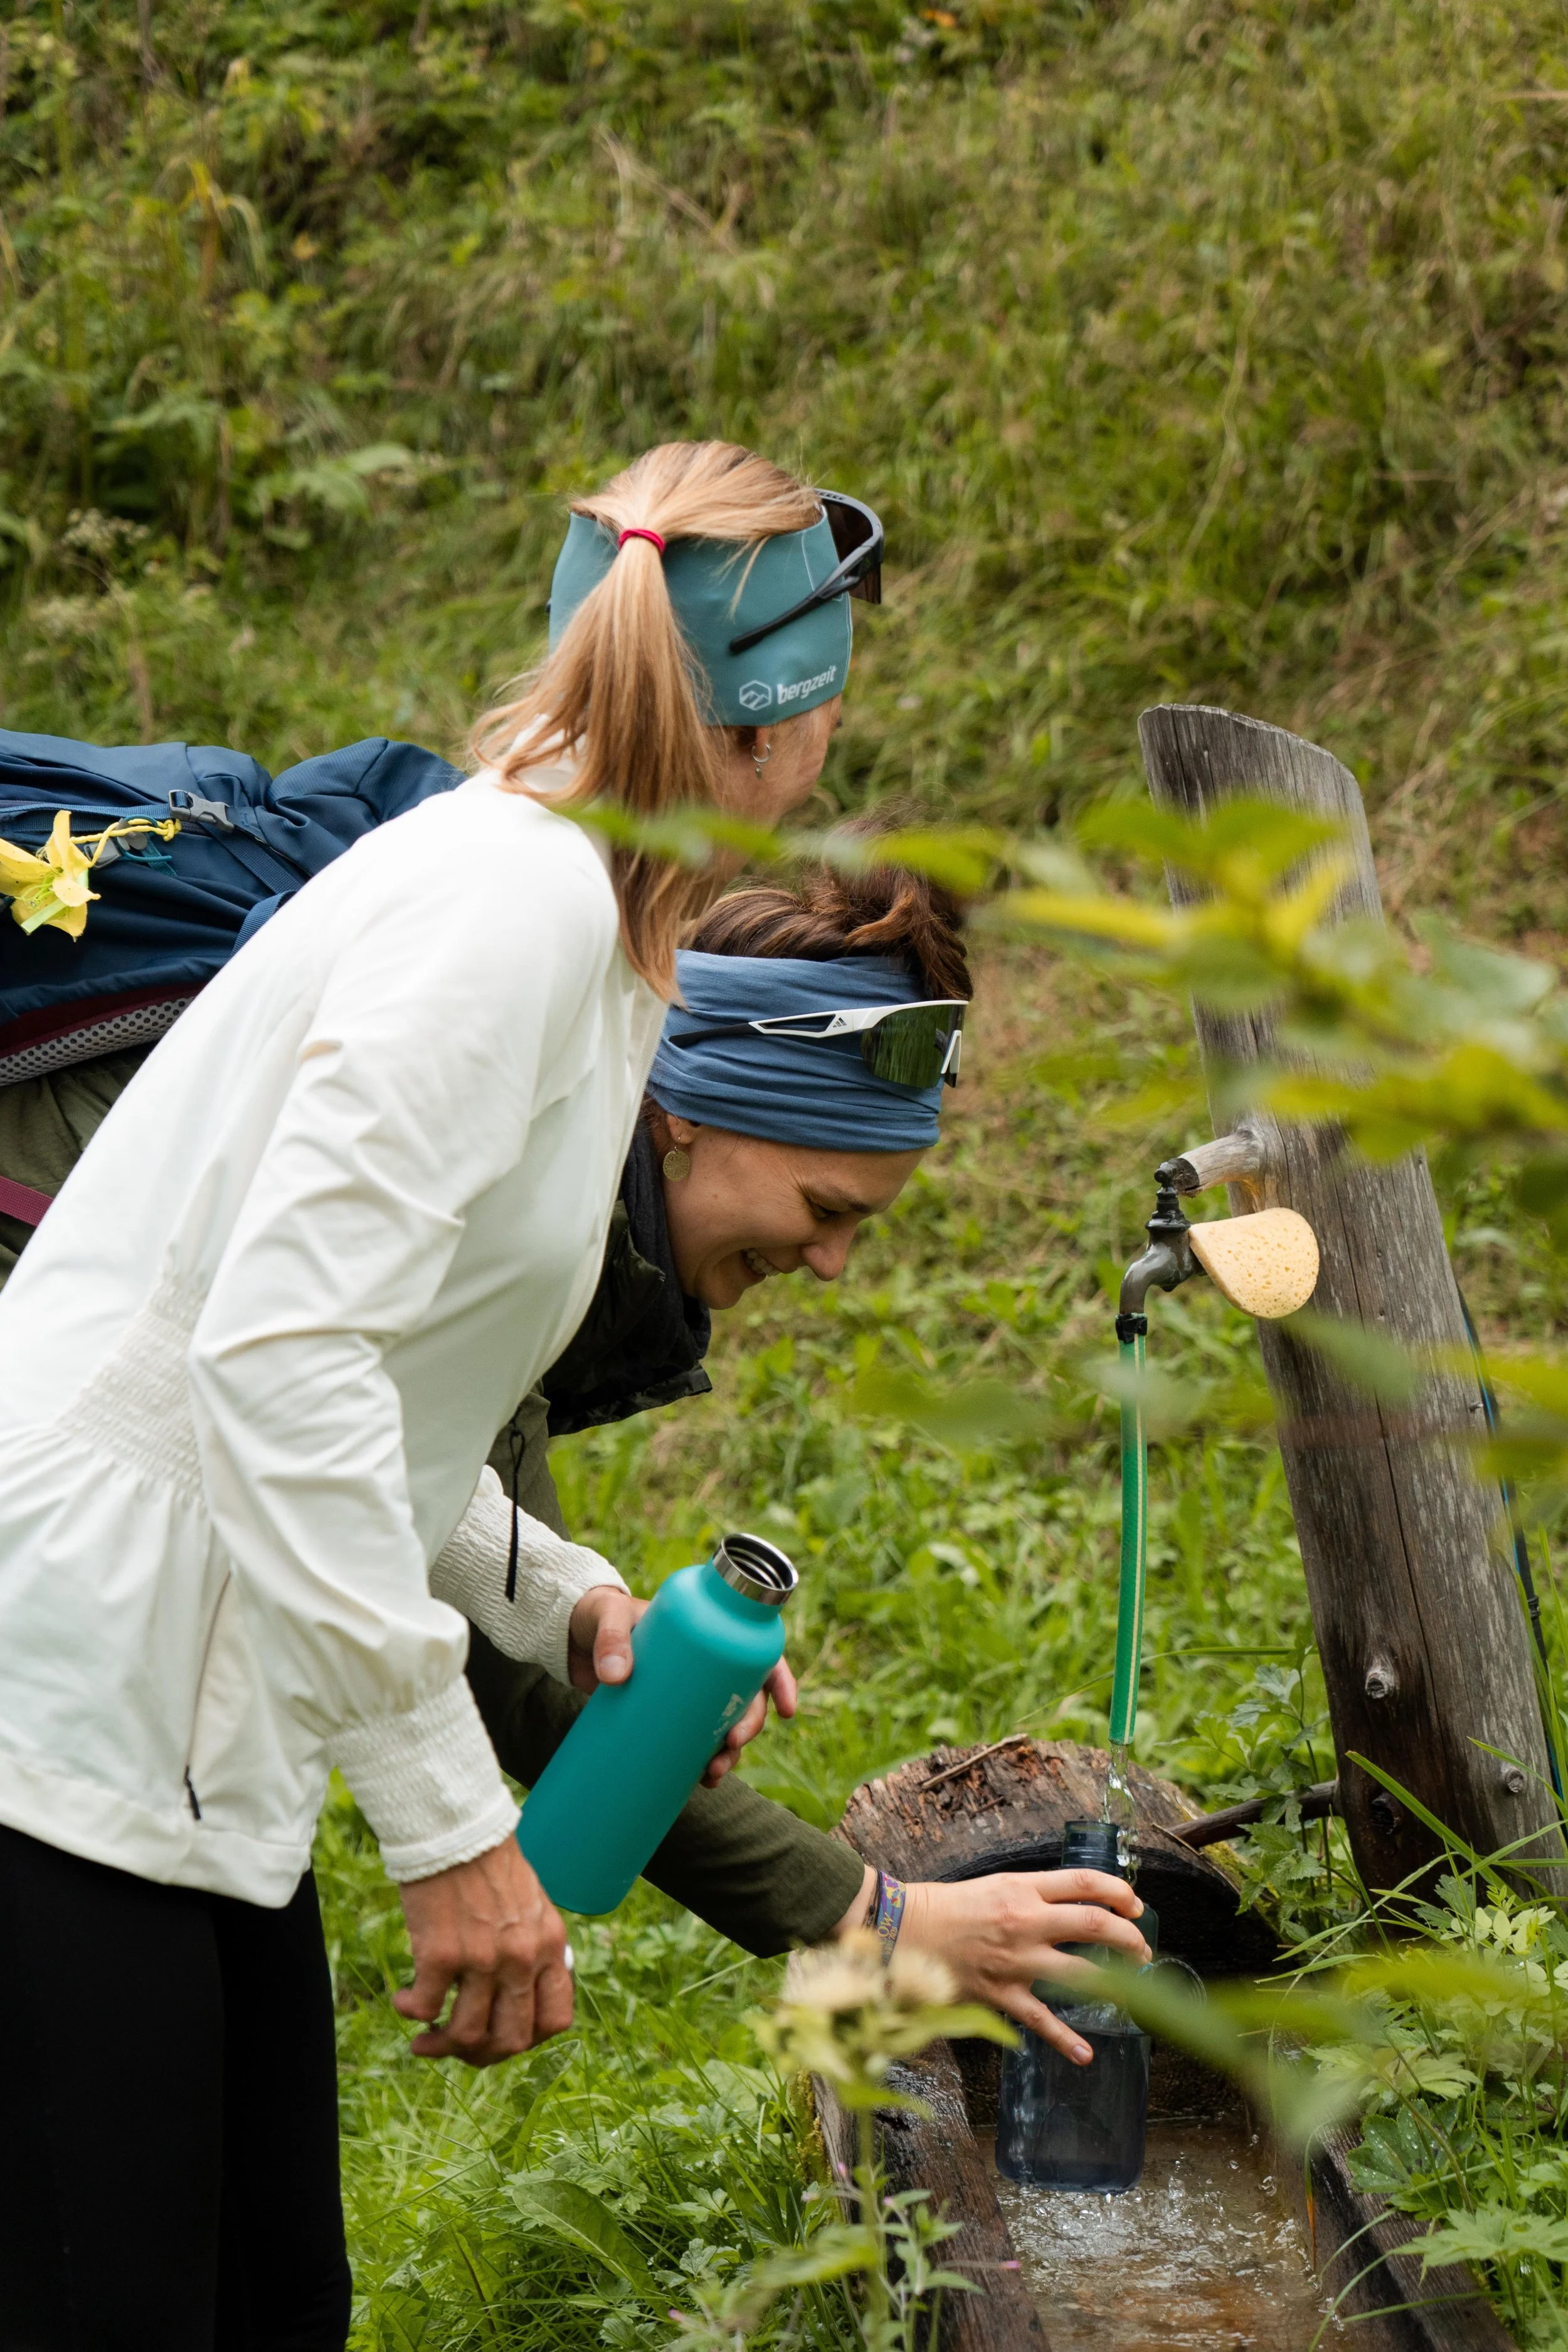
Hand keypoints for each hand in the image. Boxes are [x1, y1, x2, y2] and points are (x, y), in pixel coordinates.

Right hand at [394, 1837, 570, 2065]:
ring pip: (467, 2035)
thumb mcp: (531, 1905)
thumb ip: (531, 1949)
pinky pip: (424, 2009)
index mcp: (550, 1945)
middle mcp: (522, 1957)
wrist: (455, 1827)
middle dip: (482, 2055)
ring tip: (424, 2039)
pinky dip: (411, 2012)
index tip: (501, 2036)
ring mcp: (483, 1958)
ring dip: (441, 2046)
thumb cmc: (488, 1862)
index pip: (555, 2020)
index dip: (527, 2039)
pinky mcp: (441, 1954)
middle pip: (511, 2040)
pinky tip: (403, 2001)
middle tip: (457, 2046)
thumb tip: (515, 1995)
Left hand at [567, 1584, 798, 1785]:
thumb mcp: (608, 1616)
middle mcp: (703, 1665)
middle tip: (730, 1746)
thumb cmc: (598, 1615)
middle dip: (749, 1726)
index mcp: (706, 1632)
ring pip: (724, 1724)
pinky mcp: (664, 1715)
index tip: (786, 1709)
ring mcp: (685, 1692)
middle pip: (747, 1697)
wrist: (569, 1636)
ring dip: (729, 1754)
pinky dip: (702, 1761)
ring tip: (711, 1775)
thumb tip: (614, 1676)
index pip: (756, 1652)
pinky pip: (694, 1741)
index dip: (780, 1680)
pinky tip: (699, 1781)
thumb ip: (611, 1639)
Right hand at [866, 1870, 1149, 2066]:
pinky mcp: (1001, 1994)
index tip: (1135, 1905)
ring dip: (1114, 1981)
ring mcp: (1016, 1961)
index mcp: (1024, 1888)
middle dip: (1128, 1937)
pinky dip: (1065, 2040)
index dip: (1120, 1893)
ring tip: (1133, 1986)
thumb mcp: (998, 1885)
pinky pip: (1041, 2020)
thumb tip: (1077, 1904)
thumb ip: (1036, 1894)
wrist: (907, 1928)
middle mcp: (1025, 1921)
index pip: (1086, 1883)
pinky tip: (1086, 2053)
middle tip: (1141, 1948)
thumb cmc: (951, 1905)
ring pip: (1079, 1972)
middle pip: (1094, 1925)